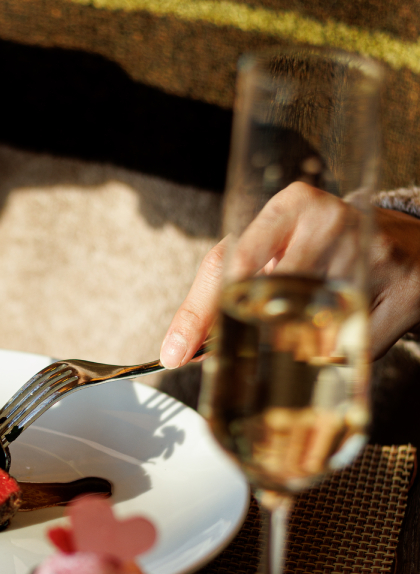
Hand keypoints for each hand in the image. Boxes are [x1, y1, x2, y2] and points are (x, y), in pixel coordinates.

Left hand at [160, 182, 419, 365]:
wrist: (405, 241)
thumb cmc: (319, 250)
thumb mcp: (270, 252)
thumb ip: (223, 292)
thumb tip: (180, 348)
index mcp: (290, 207)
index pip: (231, 265)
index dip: (199, 314)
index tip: (176, 354)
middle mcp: (331, 222)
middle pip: (268, 299)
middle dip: (244, 339)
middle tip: (233, 366)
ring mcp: (371, 253)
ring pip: (309, 328)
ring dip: (290, 353)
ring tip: (293, 347)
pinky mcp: (405, 288)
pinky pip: (351, 346)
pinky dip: (334, 358)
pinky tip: (336, 342)